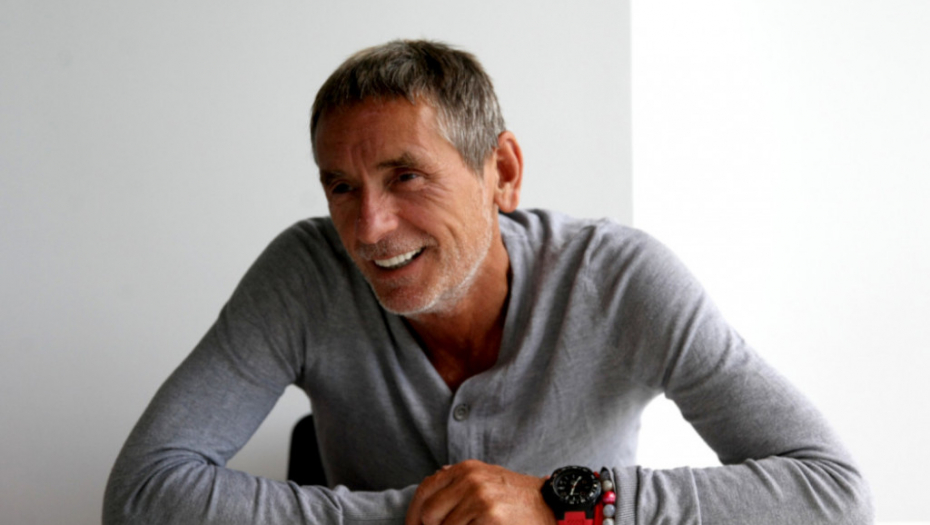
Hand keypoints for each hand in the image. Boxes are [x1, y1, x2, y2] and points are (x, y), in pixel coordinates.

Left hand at [405, 459, 556, 524]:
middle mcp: (470, 479)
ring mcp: (479, 498)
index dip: (413, 515)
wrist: (552, 507)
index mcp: (466, 469)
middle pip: (429, 513)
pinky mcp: (489, 516)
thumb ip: (457, 483)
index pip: (424, 490)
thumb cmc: (517, 499)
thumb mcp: (487, 480)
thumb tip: (425, 499)